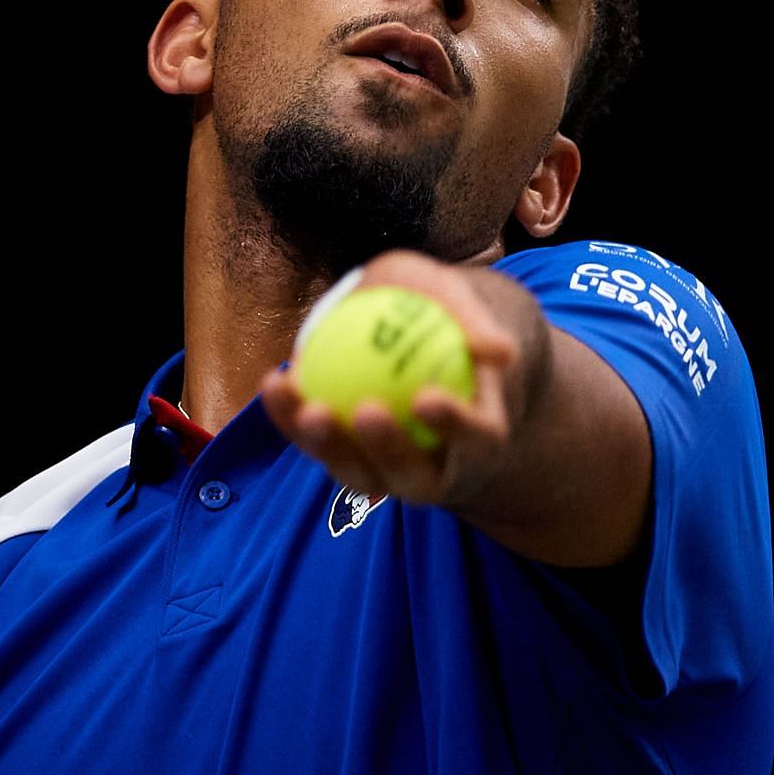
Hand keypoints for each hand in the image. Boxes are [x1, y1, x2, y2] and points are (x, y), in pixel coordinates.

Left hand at [259, 249, 536, 506]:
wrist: (412, 337)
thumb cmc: (444, 315)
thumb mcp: (457, 298)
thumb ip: (475, 319)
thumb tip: (498, 353)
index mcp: (481, 440)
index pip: (476, 441)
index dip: (454, 426)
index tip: (426, 397)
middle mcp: (437, 470)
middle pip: (412, 476)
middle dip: (387, 452)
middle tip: (366, 411)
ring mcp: (386, 474)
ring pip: (358, 474)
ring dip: (330, 446)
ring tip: (309, 407)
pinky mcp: (342, 460)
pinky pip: (317, 447)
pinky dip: (294, 419)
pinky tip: (275, 383)